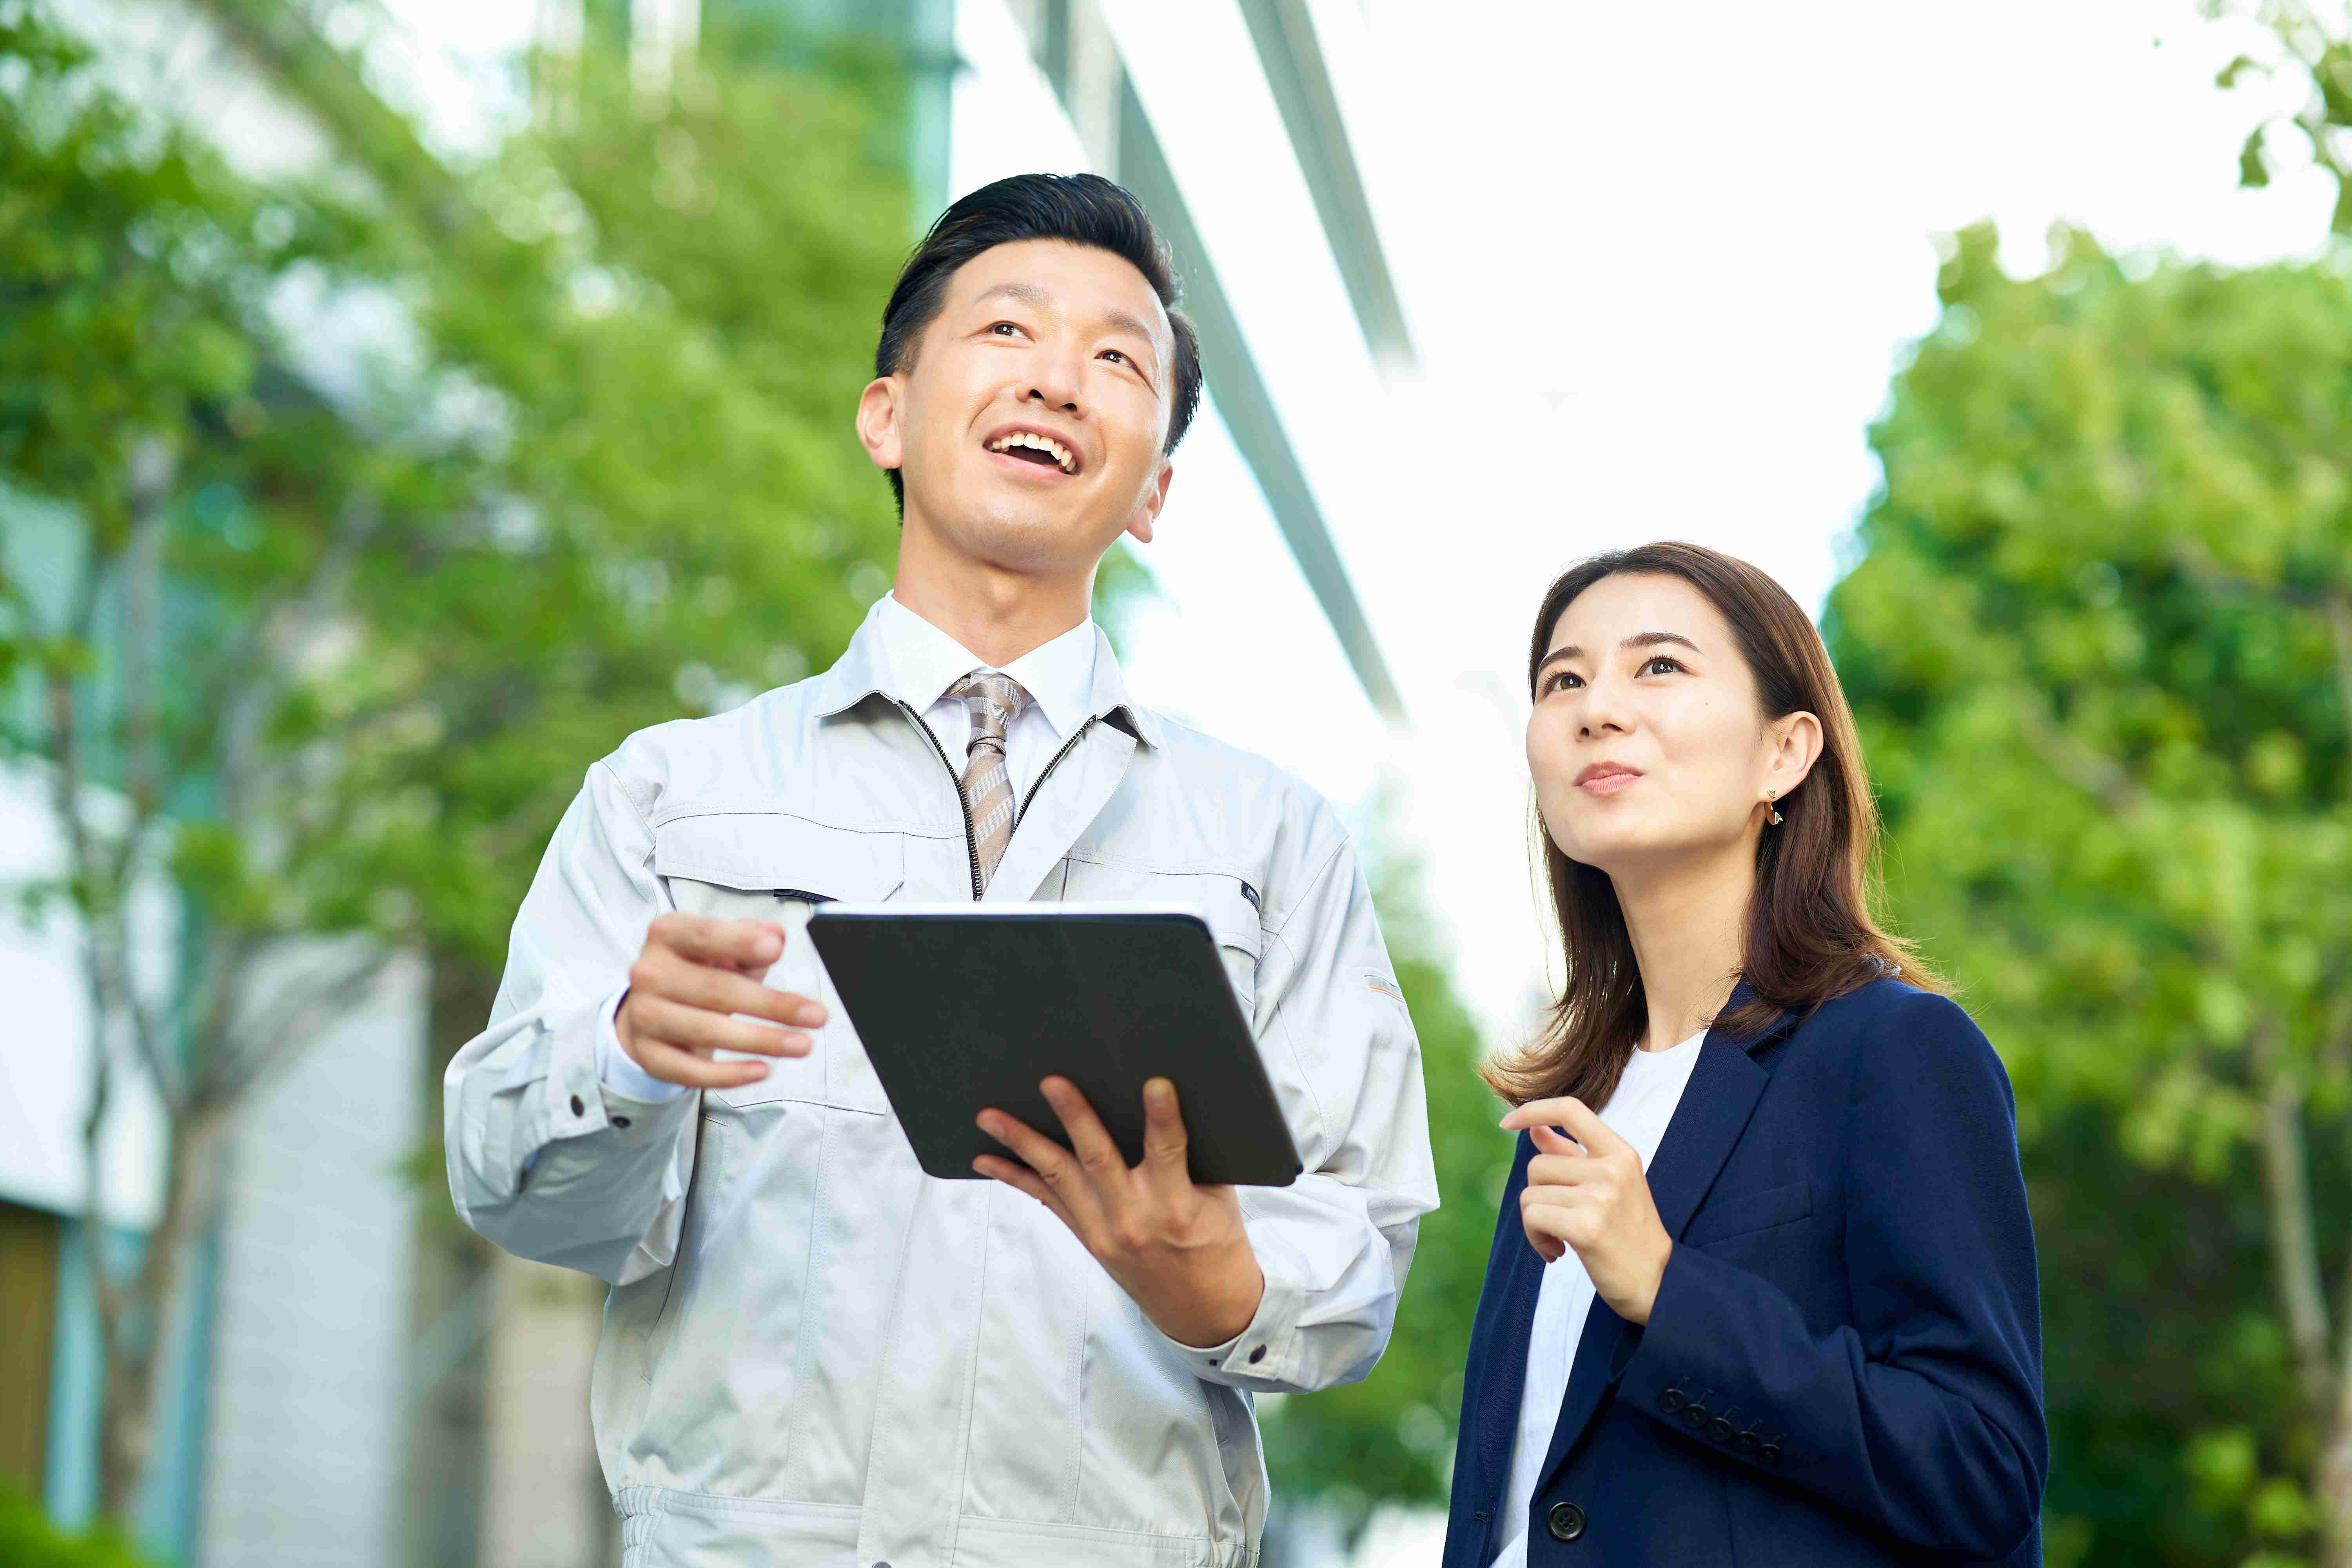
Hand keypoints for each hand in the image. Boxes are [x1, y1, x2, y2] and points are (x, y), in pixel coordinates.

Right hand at [613, 912, 827, 1089]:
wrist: (652, 1008)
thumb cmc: (697, 970)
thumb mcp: (723, 946)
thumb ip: (750, 938)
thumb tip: (775, 936)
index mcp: (668, 934)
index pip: (704, 935)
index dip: (739, 941)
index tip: (776, 950)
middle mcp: (650, 973)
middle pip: (715, 990)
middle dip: (772, 1004)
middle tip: (816, 1015)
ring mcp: (645, 1016)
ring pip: (706, 1031)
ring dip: (761, 1040)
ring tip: (802, 1044)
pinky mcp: (649, 1054)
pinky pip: (690, 1070)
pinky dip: (729, 1074)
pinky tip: (762, 1069)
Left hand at [975, 1076, 1265, 1349]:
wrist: (1202, 1307)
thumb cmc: (1215, 1241)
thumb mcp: (1218, 1198)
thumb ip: (1193, 1157)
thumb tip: (1169, 1101)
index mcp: (1176, 1205)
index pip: (1170, 1152)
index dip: (1163, 1117)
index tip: (1155, 1084)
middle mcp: (1134, 1218)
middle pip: (1098, 1160)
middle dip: (1075, 1118)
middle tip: (1051, 1083)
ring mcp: (1103, 1230)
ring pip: (1057, 1177)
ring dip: (1021, 1144)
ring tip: (990, 1118)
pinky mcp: (1086, 1237)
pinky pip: (1047, 1200)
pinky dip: (1014, 1177)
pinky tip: (986, 1159)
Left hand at [1499, 1096, 1672, 1325]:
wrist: (1658, 1282)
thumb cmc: (1628, 1233)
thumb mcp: (1609, 1185)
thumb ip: (1572, 1155)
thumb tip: (1535, 1128)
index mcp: (1620, 1152)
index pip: (1570, 1110)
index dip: (1533, 1110)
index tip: (1508, 1123)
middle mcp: (1612, 1169)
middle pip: (1538, 1165)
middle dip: (1537, 1196)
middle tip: (1557, 1221)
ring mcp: (1601, 1197)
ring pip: (1531, 1195)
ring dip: (1535, 1223)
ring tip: (1559, 1239)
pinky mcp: (1586, 1227)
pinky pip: (1533, 1218)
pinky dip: (1535, 1239)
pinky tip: (1556, 1253)